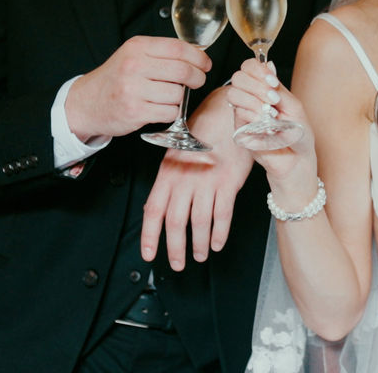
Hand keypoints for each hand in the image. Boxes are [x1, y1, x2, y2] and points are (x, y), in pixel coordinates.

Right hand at [66, 36, 212, 140]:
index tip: (205, 64)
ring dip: (179, 98)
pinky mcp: (135, 111)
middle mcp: (134, 66)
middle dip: (197, 78)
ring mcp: (133, 90)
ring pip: (178, 94)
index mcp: (137, 47)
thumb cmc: (115, 78)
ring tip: (166, 96)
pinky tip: (159, 107)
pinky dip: (170, 112)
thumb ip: (161, 53)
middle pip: (183, 71)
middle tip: (197, 81)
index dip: (199, 57)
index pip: (179, 49)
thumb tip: (196, 56)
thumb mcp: (133, 55)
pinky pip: (169, 112)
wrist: (86, 102)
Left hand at [139, 86, 252, 270]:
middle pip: (175, 223)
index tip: (149, 254)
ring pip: (199, 224)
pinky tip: (216, 243)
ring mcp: (206, 182)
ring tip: (199, 256)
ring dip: (198, 245)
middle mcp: (184, 179)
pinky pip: (222, 216)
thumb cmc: (203, 130)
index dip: (149, 237)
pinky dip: (219, 233)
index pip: (153, 211)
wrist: (228, 113)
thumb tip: (157, 206)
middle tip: (177, 264)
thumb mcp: (177, 152)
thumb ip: (168, 179)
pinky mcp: (228, 183)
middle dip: (175, 249)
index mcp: (167, 172)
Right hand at [223, 59, 315, 182]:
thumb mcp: (294, 105)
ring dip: (254, 99)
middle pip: (238, 77)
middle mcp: (251, 98)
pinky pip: (238, 113)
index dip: (257, 69)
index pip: (249, 67)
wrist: (297, 158)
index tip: (272, 80)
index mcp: (264, 89)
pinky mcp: (240, 129)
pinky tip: (266, 123)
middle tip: (273, 98)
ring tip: (271, 112)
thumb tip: (268, 65)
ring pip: (234, 93)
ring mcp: (243, 113)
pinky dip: (254, 115)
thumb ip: (279, 88)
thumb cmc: (297, 133)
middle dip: (257, 85)